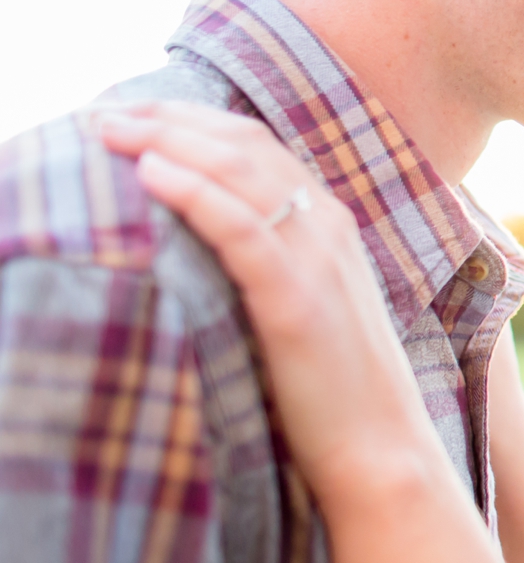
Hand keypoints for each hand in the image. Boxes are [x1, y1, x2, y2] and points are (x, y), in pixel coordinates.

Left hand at [97, 101, 445, 510]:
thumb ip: (272, 267)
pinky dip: (194, 192)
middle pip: (244, 145)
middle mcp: (328, 228)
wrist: (381, 449)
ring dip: (168, 140)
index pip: (258, 146)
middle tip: (102, 113)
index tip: (133, 115)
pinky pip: (241, 228)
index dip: (193, 121)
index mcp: (332, 226)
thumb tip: (206, 250)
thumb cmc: (335, 393)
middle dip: (168, 118)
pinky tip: (150, 173)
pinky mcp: (296, 299)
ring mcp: (317, 260)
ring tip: (108, 129)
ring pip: (241, 172)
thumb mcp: (308, 310)